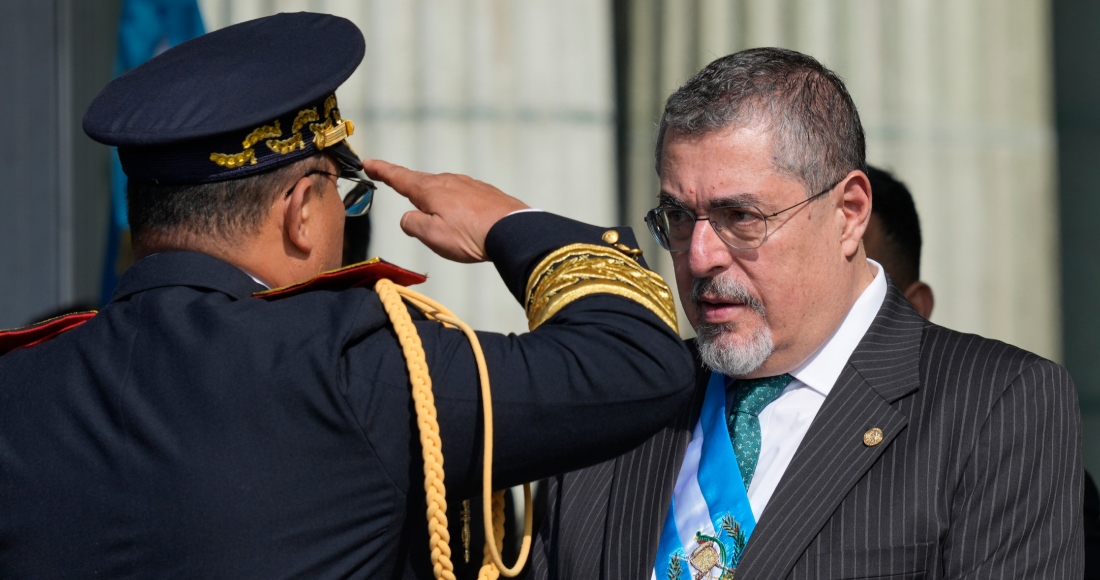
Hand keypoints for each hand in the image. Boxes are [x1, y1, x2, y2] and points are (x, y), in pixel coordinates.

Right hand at [363, 159, 529, 262]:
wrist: (513, 231)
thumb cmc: (471, 236)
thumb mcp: (431, 235)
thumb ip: (412, 224)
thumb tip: (408, 217)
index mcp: (430, 190)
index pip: (399, 177)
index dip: (382, 171)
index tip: (368, 163)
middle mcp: (448, 181)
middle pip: (422, 184)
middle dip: (410, 190)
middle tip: (403, 197)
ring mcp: (468, 185)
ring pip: (444, 192)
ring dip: (438, 204)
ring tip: (443, 226)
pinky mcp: (485, 193)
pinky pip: (463, 198)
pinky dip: (458, 208)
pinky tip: (465, 222)